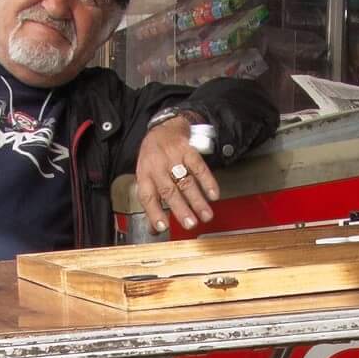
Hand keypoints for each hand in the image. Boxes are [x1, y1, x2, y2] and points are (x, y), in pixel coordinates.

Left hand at [135, 116, 219, 233]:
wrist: (164, 127)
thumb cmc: (154, 157)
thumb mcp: (146, 176)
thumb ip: (152, 203)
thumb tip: (154, 230)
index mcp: (145, 174)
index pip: (147, 196)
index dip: (154, 212)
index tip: (161, 227)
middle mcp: (158, 166)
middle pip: (169, 190)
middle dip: (181, 209)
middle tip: (190, 224)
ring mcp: (173, 157)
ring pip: (186, 181)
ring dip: (197, 200)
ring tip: (205, 215)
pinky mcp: (188, 150)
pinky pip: (199, 167)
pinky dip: (207, 181)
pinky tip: (213, 194)